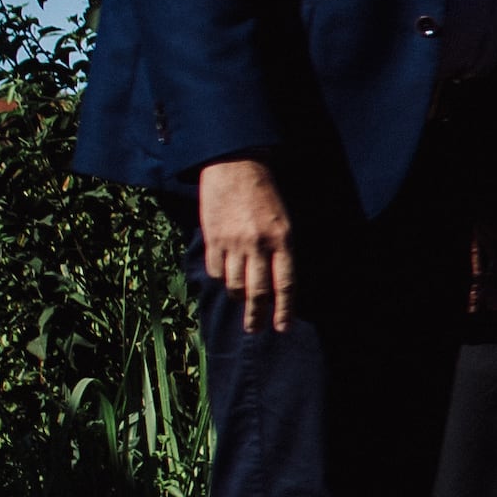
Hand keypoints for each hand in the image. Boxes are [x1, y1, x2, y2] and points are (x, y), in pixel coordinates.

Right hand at [196, 157, 298, 334]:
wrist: (235, 166)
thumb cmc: (265, 194)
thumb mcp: (284, 220)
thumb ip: (281, 250)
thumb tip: (277, 283)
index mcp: (283, 240)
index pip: (285, 284)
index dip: (284, 309)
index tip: (281, 327)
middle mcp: (258, 245)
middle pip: (258, 291)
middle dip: (257, 315)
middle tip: (254, 330)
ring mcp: (233, 243)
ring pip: (234, 284)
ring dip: (238, 296)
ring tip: (242, 301)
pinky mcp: (212, 238)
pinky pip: (214, 269)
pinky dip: (219, 277)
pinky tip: (223, 276)